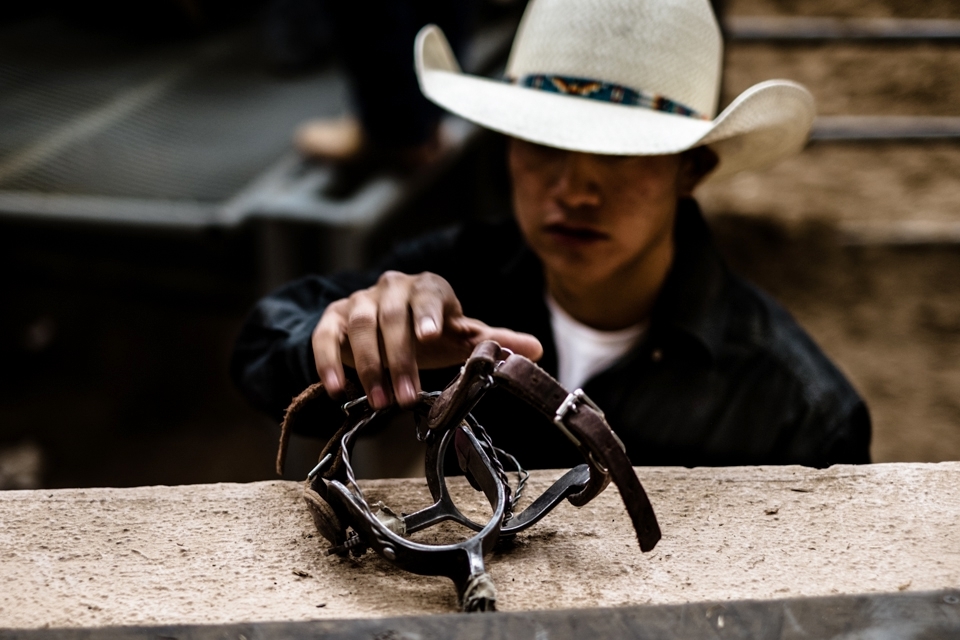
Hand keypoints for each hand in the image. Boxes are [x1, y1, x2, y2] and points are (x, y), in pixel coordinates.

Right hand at [312, 271, 542, 408]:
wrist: (385, 322)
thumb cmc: (429, 330)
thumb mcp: (460, 335)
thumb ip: (492, 342)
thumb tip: (536, 349)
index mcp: (427, 288)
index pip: (428, 294)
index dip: (427, 313)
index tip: (430, 335)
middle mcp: (391, 288)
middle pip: (391, 317)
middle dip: (399, 360)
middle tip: (404, 399)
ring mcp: (359, 300)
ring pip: (360, 327)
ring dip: (368, 367)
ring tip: (380, 402)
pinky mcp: (333, 317)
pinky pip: (325, 337)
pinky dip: (328, 361)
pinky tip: (337, 390)